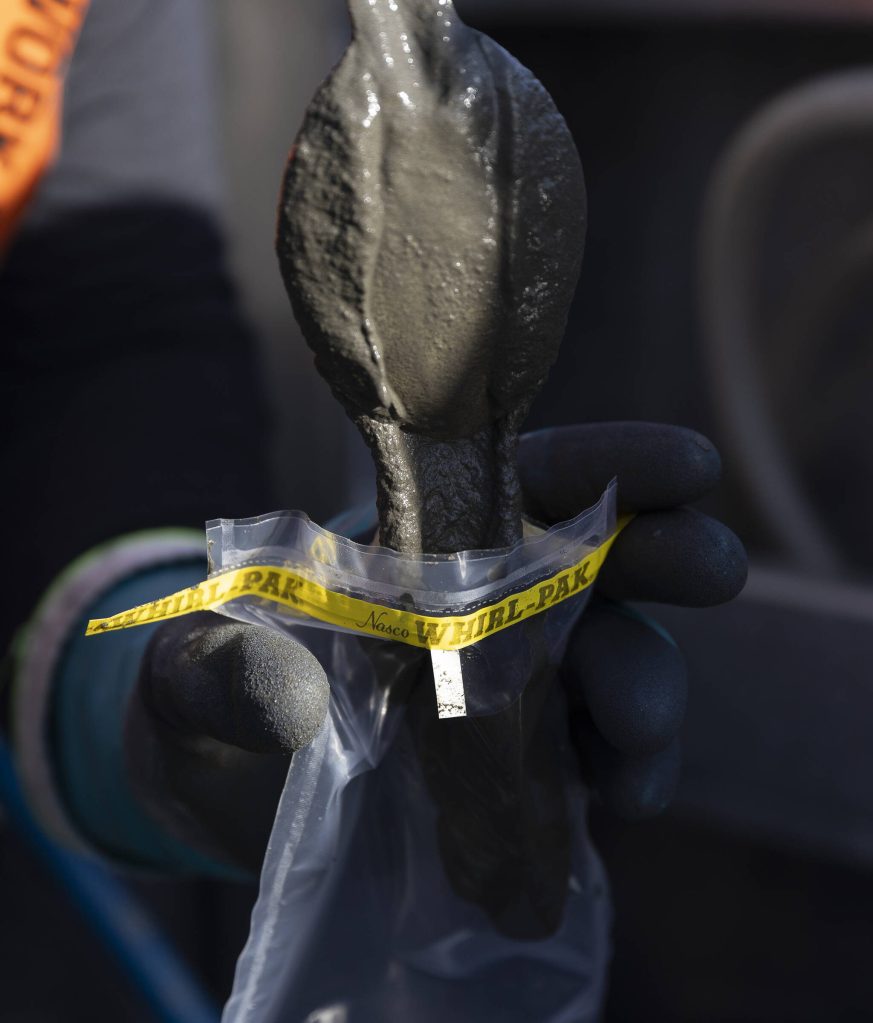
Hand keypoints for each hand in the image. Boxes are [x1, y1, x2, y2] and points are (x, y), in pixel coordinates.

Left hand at [126, 421, 743, 871]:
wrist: (229, 781)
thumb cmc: (221, 691)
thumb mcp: (199, 671)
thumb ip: (219, 668)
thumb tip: (272, 685)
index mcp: (429, 540)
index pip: (530, 481)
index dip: (610, 464)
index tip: (687, 465)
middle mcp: (490, 598)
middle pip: (600, 562)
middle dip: (663, 559)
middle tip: (714, 573)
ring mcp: (520, 680)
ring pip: (617, 661)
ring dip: (647, 688)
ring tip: (638, 736)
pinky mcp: (527, 763)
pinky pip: (599, 755)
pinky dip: (626, 769)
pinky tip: (624, 797)